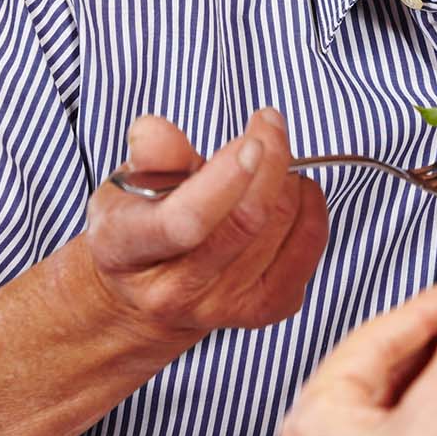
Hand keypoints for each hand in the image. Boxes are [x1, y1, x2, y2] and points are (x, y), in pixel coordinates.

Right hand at [81, 108, 328, 343]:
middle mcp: (174, 290)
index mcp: (127, 250)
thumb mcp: (125, 186)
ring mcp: (221, 307)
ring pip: (282, 226)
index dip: (227, 178)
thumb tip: (156, 130)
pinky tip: (292, 190)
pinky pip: (309, 246)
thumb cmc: (139, 226)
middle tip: (268, 124)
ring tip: (269, 161)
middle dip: (271, 160)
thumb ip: (149, 156)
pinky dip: (310, 206)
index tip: (254, 139)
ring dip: (288, 178)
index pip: (186, 220)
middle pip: (247, 221)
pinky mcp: (264, 310)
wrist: (145, 298)